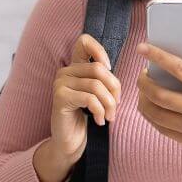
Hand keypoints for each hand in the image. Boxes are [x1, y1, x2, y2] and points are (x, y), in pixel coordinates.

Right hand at [48, 34, 121, 160]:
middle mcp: (65, 72)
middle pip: (99, 68)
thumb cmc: (89, 116)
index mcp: (76, 67)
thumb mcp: (101, 94)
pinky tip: (101, 120)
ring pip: (96, 85)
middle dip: (114, 88)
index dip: (100, 50)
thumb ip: (107, 80)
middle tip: (116, 105)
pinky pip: (89, 99)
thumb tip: (121, 75)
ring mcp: (60, 84)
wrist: (71, 140)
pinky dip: (100, 111)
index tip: (110, 67)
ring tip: (110, 116)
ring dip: (109, 103)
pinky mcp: (60, 98)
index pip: (84, 41)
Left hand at [136, 31, 181, 181]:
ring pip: (155, 113)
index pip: (179, 69)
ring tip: (144, 90)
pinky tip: (152, 106)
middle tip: (142, 73)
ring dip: (143, 99)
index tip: (143, 48)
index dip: (158, 56)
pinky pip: (162, 128)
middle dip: (143, 82)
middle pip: (159, 94)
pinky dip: (152, 116)